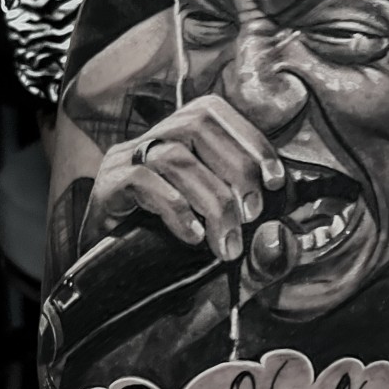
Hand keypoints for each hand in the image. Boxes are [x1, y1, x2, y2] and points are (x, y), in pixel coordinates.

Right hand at [78, 95, 286, 262]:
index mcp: (177, 135)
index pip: (214, 113)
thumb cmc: (168, 246)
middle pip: (197, 125)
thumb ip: (249, 225)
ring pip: (175, 157)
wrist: (107, 275)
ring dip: (212, 201)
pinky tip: (193, 236)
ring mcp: (123, 160)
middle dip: (236, 169)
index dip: (250, 141)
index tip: (275, 181)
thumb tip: (281, 229)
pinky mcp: (106, 187)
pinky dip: (176, 210)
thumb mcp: (215, 229)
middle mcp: (150, 139)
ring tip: (226, 242)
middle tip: (251, 215)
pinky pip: (143, 182)